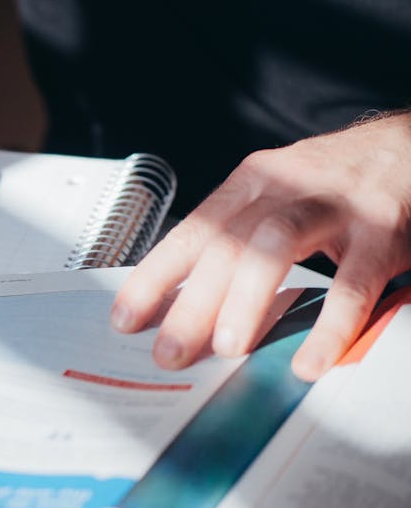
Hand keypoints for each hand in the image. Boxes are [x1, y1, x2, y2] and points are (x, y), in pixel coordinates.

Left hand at [111, 111, 410, 380]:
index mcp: (250, 182)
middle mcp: (286, 188)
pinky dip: (329, 325)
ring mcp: (335, 207)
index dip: (153, 277)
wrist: (410, 147)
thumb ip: (237, 238)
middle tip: (168, 351)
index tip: (125, 319)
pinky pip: (352, 284)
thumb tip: (183, 301)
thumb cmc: (335, 183)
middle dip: (190, 302)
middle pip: (225, 243)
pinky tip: (309, 360)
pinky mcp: (383, 232)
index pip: (191, 232)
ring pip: (275, 247)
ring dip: (246, 300)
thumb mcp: (277, 194)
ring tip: (227, 348)